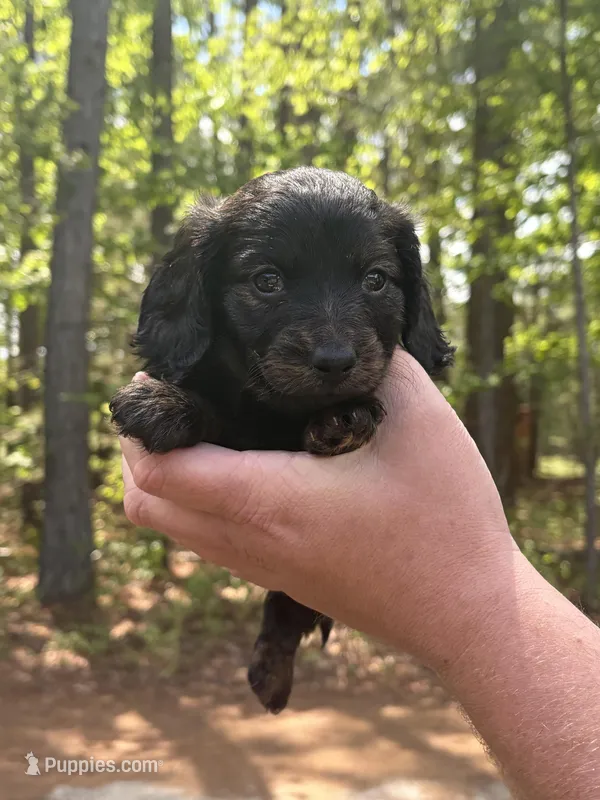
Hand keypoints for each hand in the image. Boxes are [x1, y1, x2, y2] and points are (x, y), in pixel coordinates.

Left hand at [120, 348, 522, 669]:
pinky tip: (239, 465)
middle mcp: (252, 543)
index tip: (160, 379)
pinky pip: (208, 541)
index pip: (161, 470)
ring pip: (173, 529)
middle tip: (169, 399)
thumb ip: (377, 364)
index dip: (144, 422)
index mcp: (270, 502)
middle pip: (146, 505)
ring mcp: (263, 568)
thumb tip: (346, 337)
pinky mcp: (281, 579)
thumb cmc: (446, 521)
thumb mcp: (421, 421)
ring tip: (196, 424)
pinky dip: (195, 501)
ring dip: (163, 477)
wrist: (467, 615)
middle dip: (138, 449)